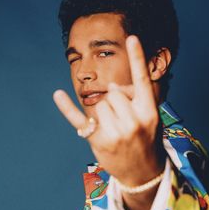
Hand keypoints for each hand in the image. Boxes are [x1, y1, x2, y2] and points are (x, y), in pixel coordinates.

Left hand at [53, 35, 164, 186]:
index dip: (138, 58)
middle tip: (123, 118)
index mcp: (149, 112)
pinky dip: (67, 107)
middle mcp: (134, 122)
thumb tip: (112, 87)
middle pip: (113, 92)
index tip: (132, 37)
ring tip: (115, 128)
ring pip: (99, 103)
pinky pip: (79, 120)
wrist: (144, 172)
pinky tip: (58, 95)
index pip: (142, 81)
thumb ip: (136, 99)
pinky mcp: (98, 140)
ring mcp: (115, 133)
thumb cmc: (146, 140)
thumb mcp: (150, 119)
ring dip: (104, 112)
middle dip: (115, 101)